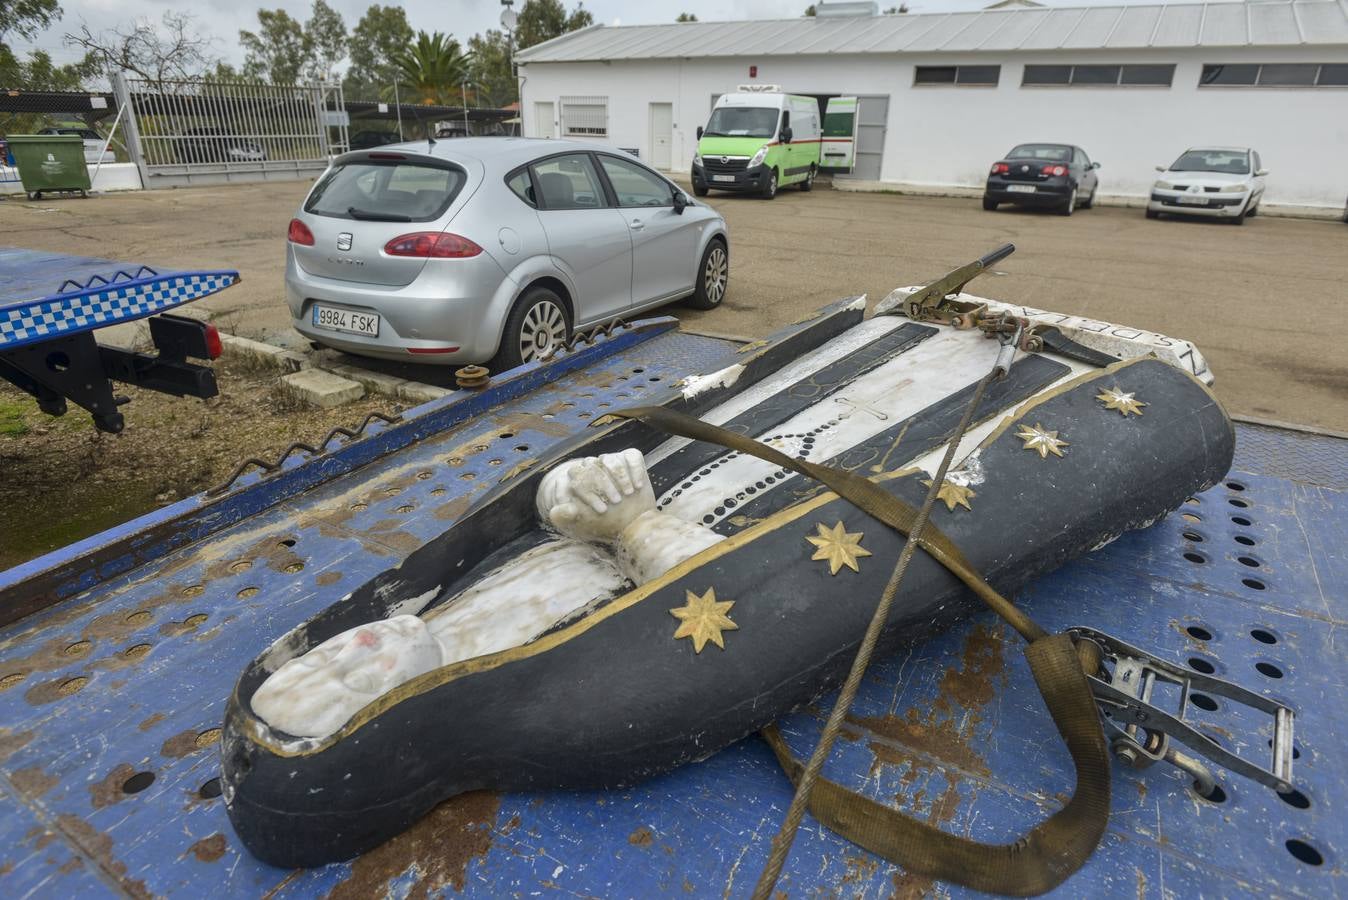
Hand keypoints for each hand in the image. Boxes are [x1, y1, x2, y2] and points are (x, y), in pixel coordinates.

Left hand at [538, 449, 654, 543]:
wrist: (634, 523)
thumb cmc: (606, 524)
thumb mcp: (581, 523)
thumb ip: (564, 517)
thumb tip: (555, 510)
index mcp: (577, 480)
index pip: (575, 476)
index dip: (587, 492)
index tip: (600, 510)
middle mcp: (592, 467)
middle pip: (591, 466)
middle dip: (603, 485)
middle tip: (615, 502)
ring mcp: (610, 461)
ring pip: (610, 459)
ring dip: (620, 477)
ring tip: (627, 494)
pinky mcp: (629, 458)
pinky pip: (631, 456)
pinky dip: (634, 470)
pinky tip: (638, 486)